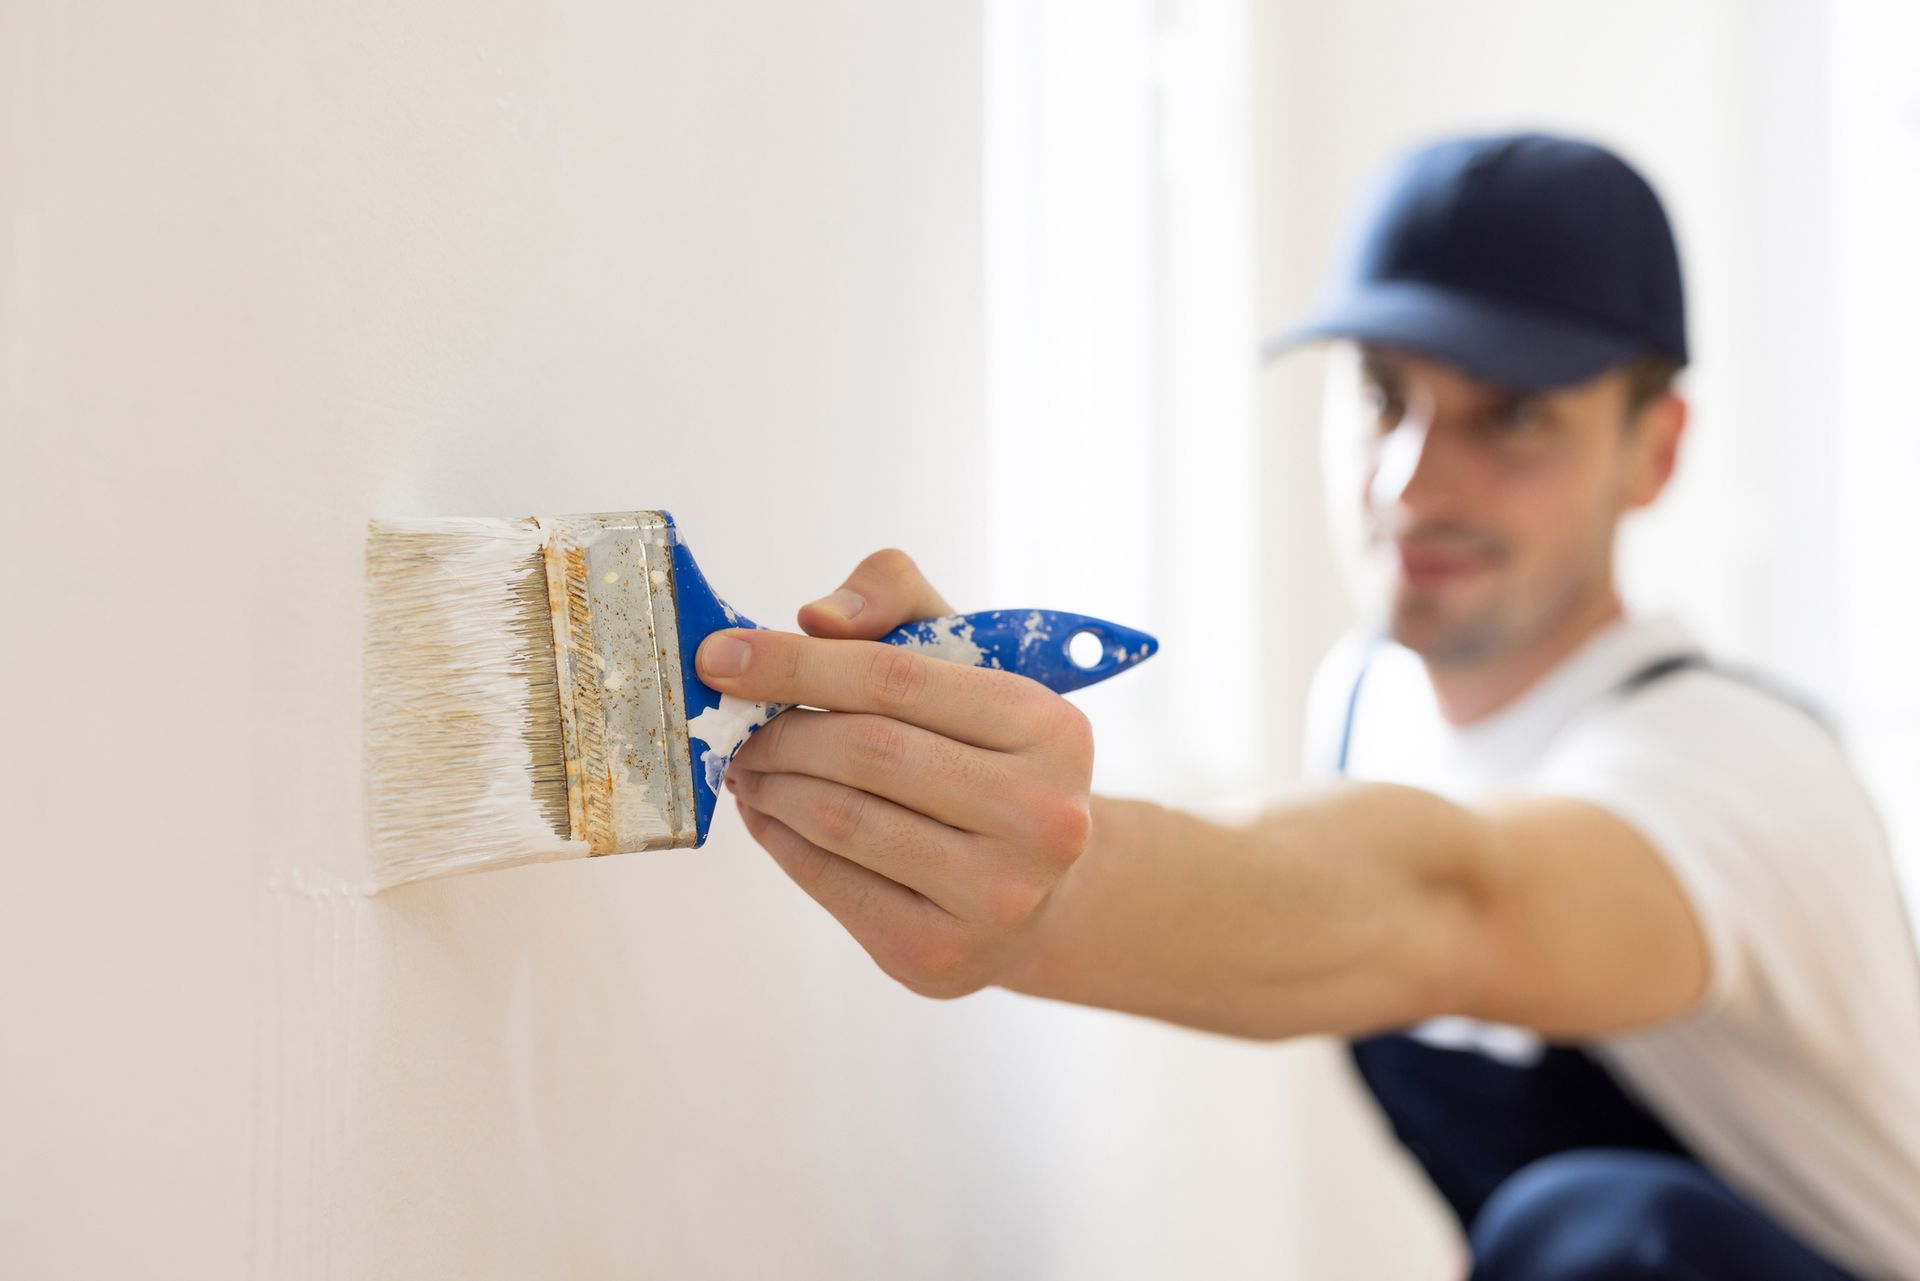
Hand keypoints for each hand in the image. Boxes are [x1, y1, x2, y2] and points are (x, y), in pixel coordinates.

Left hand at [696, 549, 1094, 998]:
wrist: (1039, 890)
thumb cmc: (985, 756)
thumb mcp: (964, 661)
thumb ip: (896, 602)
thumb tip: (816, 618)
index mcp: (1052, 727)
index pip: (897, 677)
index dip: (797, 663)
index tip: (720, 656)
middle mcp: (1041, 816)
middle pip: (867, 751)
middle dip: (778, 730)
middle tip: (732, 721)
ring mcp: (996, 894)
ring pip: (842, 820)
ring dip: (771, 784)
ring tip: (747, 764)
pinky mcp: (941, 953)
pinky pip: (831, 882)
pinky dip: (780, 839)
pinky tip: (767, 813)